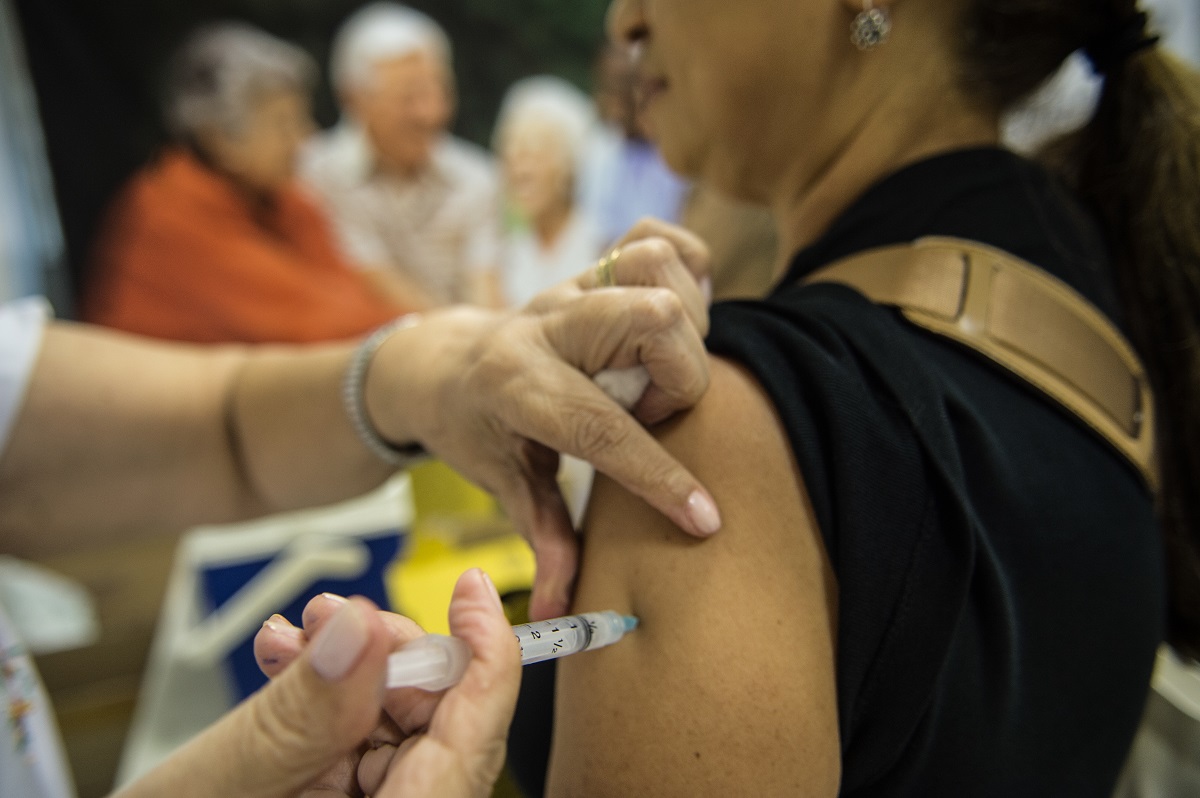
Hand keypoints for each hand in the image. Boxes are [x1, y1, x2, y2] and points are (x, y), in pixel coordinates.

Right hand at [250, 570, 519, 797]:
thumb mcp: (228, 781)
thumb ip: (302, 710)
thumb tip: (359, 629)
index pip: (473, 741)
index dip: (485, 655)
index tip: (470, 590)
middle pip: (438, 722)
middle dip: (387, 653)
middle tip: (333, 616)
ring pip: (396, 724)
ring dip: (346, 668)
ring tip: (292, 639)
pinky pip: (359, 745)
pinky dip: (327, 699)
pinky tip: (288, 666)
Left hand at [367, 222, 720, 618]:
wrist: (443, 362)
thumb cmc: (475, 428)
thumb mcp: (500, 483)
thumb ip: (543, 538)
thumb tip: (568, 609)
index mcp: (516, 385)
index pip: (598, 427)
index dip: (657, 476)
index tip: (704, 517)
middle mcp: (546, 325)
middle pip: (650, 319)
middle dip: (679, 377)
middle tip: (654, 413)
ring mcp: (571, 287)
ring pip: (657, 269)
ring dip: (683, 326)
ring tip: (658, 372)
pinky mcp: (592, 267)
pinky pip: (653, 238)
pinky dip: (684, 270)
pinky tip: (672, 320)